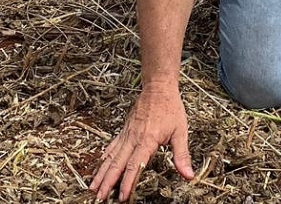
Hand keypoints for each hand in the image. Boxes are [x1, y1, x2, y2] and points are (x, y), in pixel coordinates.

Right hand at [90, 86, 193, 201]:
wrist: (158, 88)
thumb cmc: (170, 107)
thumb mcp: (181, 132)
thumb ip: (181, 155)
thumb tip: (187, 174)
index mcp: (147, 140)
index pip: (134, 165)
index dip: (127, 182)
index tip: (122, 196)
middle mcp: (133, 138)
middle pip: (117, 164)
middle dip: (107, 182)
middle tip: (99, 197)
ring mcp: (126, 134)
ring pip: (110, 157)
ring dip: (101, 173)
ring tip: (93, 187)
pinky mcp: (124, 131)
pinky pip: (111, 147)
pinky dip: (104, 159)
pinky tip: (100, 166)